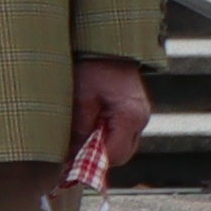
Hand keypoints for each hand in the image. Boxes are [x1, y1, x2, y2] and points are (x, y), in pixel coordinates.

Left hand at [63, 55, 155, 188]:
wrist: (105, 44)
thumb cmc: (91, 68)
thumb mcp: (80, 98)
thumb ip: (80, 129)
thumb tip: (74, 155)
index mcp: (130, 116)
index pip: (114, 154)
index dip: (91, 164)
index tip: (70, 167)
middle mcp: (141, 119)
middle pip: (121, 154)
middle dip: (96, 158)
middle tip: (71, 154)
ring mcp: (140, 115)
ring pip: (122, 146)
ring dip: (101, 148)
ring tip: (77, 140)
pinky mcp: (134, 111)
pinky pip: (121, 133)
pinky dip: (105, 137)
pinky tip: (87, 129)